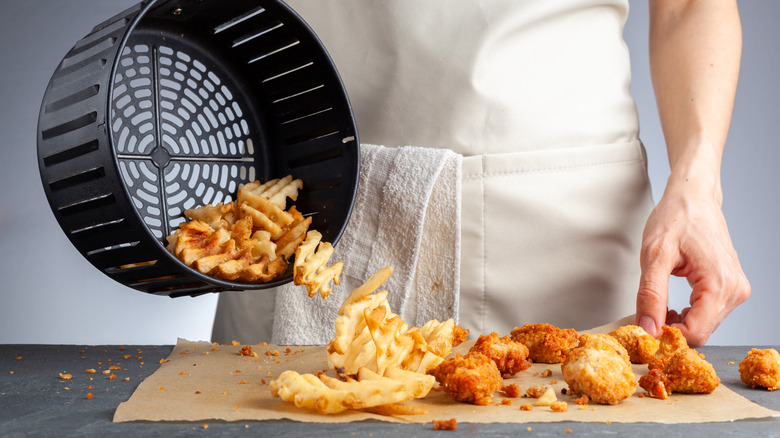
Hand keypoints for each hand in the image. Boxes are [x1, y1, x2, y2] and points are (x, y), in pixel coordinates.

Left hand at [635, 177, 749, 346]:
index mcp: (721, 284)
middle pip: (702, 332)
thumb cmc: (676, 218)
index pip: (696, 332)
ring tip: (659, 306)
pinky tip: (672, 306)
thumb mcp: (654, 256)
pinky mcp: (731, 287)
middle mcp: (735, 290)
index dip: (667, 337)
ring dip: (679, 322)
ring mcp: (736, 289)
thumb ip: (651, 295)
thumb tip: (648, 328)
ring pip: (705, 325)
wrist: (693, 198)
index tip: (645, 329)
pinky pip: (708, 314)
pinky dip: (687, 315)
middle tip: (646, 316)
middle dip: (672, 330)